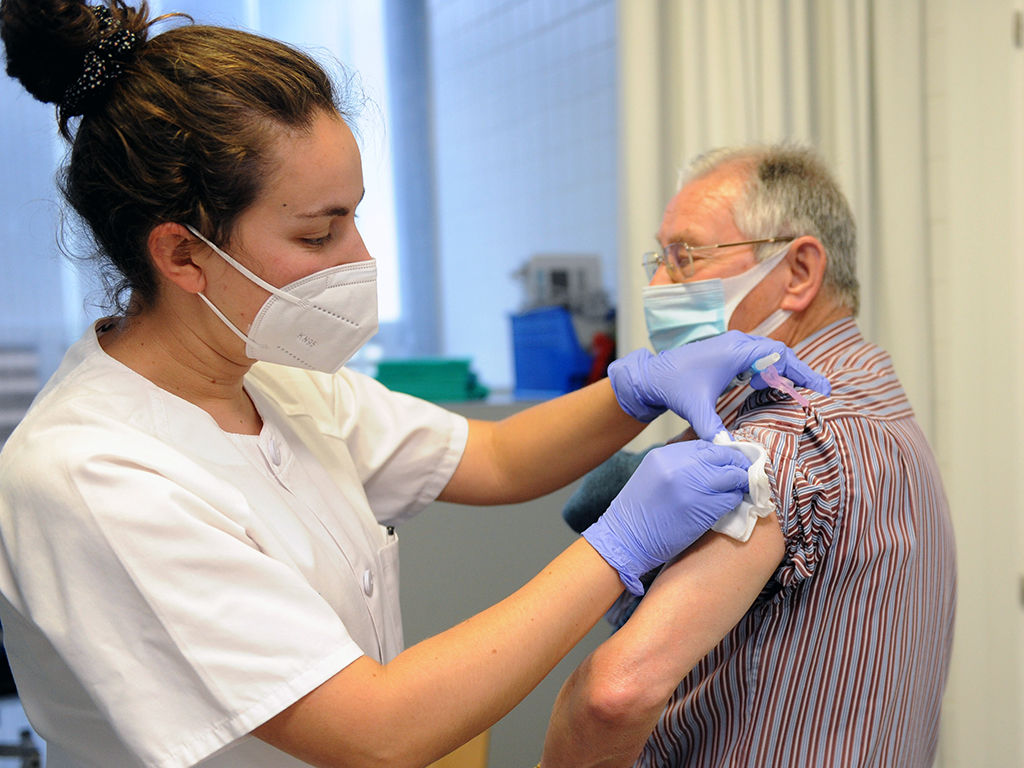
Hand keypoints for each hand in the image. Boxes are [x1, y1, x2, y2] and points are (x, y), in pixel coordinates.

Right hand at [582, 441, 750, 594]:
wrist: (624, 540)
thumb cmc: (638, 513)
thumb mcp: (653, 476)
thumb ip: (679, 464)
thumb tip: (711, 462)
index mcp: (666, 454)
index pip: (707, 445)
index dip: (723, 453)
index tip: (730, 462)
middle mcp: (680, 465)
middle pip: (723, 456)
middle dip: (737, 464)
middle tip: (744, 473)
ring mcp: (693, 486)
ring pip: (732, 476)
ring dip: (740, 483)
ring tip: (740, 490)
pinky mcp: (703, 508)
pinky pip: (731, 498)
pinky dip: (736, 500)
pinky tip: (732, 505)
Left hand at [607, 331, 830, 438]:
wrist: (654, 376)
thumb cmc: (675, 388)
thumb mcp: (696, 409)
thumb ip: (715, 429)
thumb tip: (732, 451)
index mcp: (736, 351)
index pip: (781, 356)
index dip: (804, 372)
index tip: (822, 388)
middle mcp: (737, 343)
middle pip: (780, 354)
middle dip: (799, 373)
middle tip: (817, 392)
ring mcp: (733, 346)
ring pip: (769, 355)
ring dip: (782, 372)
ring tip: (794, 393)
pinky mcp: (728, 353)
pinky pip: (757, 359)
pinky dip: (767, 371)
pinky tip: (767, 387)